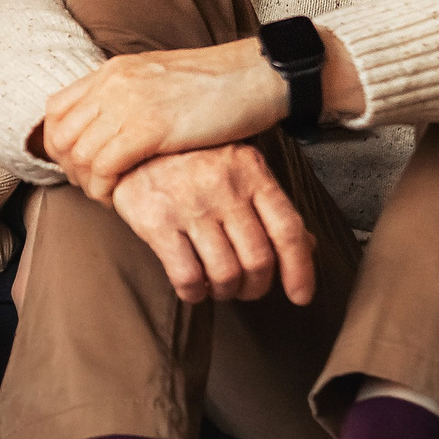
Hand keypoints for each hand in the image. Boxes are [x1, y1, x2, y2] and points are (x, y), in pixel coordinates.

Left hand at [42, 40, 288, 201]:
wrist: (256, 75)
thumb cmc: (216, 87)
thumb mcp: (158, 81)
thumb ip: (128, 97)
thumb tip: (106, 127)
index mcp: (113, 71)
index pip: (55, 109)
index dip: (57, 144)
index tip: (77, 166)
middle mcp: (113, 84)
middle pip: (60, 135)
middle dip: (68, 169)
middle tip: (91, 187)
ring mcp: (128, 104)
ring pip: (79, 154)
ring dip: (87, 183)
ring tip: (106, 195)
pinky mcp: (149, 128)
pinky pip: (104, 166)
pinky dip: (104, 189)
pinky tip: (117, 198)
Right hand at [110, 144, 315, 305]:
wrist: (129, 143)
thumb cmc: (190, 160)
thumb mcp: (236, 169)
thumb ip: (270, 205)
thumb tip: (309, 246)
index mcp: (252, 171)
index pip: (288, 230)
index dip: (300, 270)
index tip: (300, 296)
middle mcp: (225, 187)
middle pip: (258, 259)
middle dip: (256, 287)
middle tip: (246, 289)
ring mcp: (190, 204)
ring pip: (226, 273)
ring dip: (226, 292)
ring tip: (218, 287)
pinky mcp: (157, 221)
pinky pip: (188, 276)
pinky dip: (195, 293)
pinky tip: (193, 288)